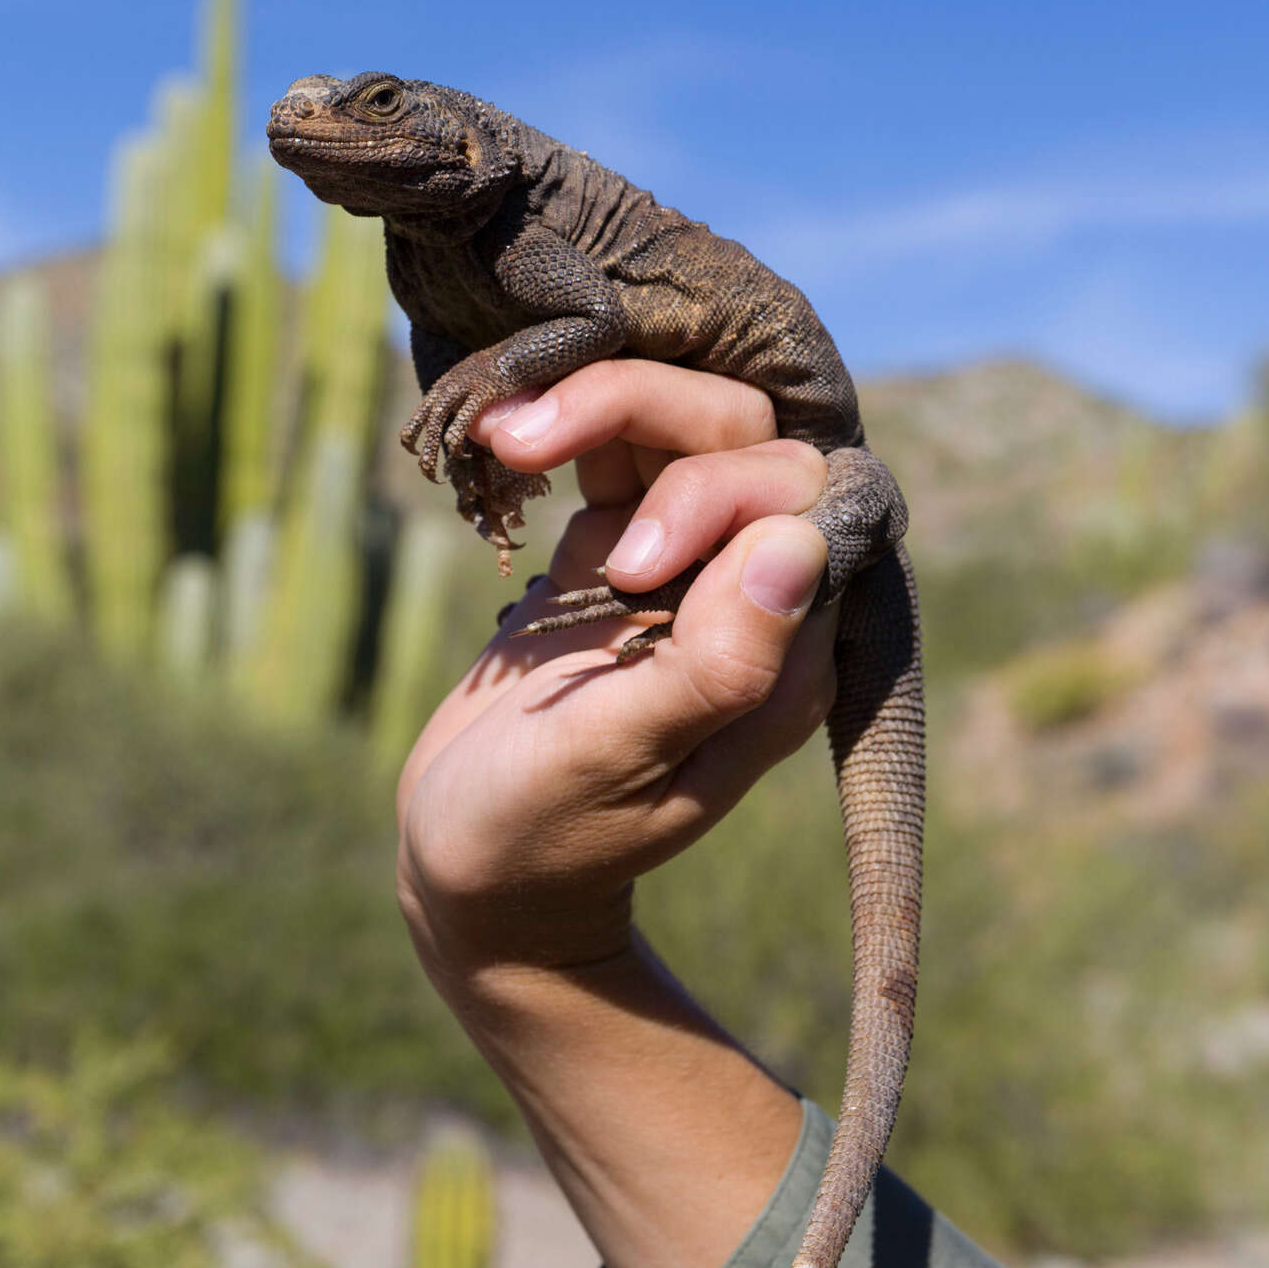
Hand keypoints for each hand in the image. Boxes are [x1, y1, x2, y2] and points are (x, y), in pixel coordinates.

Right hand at [396, 359, 838, 988]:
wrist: (468, 865)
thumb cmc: (540, 832)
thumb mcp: (616, 759)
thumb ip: (714, 661)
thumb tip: (798, 542)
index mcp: (786, 654)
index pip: (800, 499)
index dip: (719, 487)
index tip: (621, 561)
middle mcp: (751, 597)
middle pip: (746, 435)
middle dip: (649, 413)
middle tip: (534, 453)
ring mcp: (683, 566)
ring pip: (683, 422)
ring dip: (603, 401)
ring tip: (509, 432)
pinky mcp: (614, 551)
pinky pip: (617, 449)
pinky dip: (567, 420)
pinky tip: (501, 431)